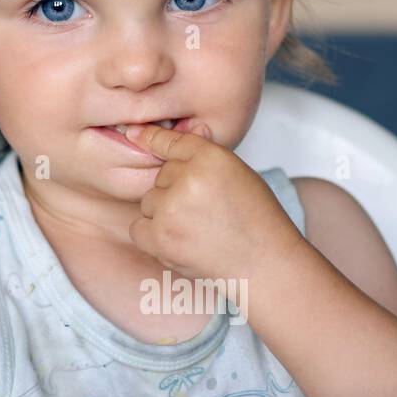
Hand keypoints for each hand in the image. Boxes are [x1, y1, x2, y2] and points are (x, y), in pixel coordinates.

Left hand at [125, 121, 302, 280]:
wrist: (264, 263)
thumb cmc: (256, 220)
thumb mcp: (238, 174)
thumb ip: (205, 156)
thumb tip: (174, 132)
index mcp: (211, 157)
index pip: (173, 142)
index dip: (152, 138)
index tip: (133, 133)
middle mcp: (189, 178)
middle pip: (160, 177)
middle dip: (175, 191)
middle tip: (204, 211)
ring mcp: (172, 208)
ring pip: (149, 202)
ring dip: (163, 214)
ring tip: (195, 228)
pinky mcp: (161, 237)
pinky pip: (138, 228)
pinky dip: (152, 235)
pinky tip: (178, 240)